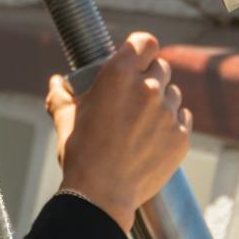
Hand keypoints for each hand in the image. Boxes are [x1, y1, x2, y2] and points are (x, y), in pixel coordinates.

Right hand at [45, 32, 192, 231]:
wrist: (100, 196)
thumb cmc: (81, 155)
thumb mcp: (65, 119)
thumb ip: (61, 95)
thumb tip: (56, 82)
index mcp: (118, 75)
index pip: (146, 42)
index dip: (142, 49)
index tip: (138, 58)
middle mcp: (148, 88)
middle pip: (161, 67)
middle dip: (149, 77)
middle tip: (134, 96)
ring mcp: (167, 112)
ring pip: (173, 93)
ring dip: (161, 101)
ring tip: (142, 122)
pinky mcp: (180, 136)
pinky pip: (182, 118)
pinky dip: (171, 123)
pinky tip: (153, 137)